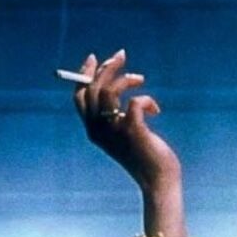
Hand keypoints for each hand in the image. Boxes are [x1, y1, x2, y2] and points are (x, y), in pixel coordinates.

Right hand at [72, 49, 179, 191]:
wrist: (157, 180)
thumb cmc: (144, 155)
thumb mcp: (123, 134)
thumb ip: (116, 116)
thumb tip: (117, 86)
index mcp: (93, 130)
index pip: (79, 97)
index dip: (84, 75)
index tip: (94, 58)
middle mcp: (99, 130)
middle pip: (93, 89)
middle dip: (106, 67)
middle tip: (122, 55)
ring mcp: (115, 131)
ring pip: (109, 91)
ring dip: (126, 79)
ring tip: (141, 80)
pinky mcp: (134, 132)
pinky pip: (135, 102)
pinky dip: (147, 100)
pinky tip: (155, 110)